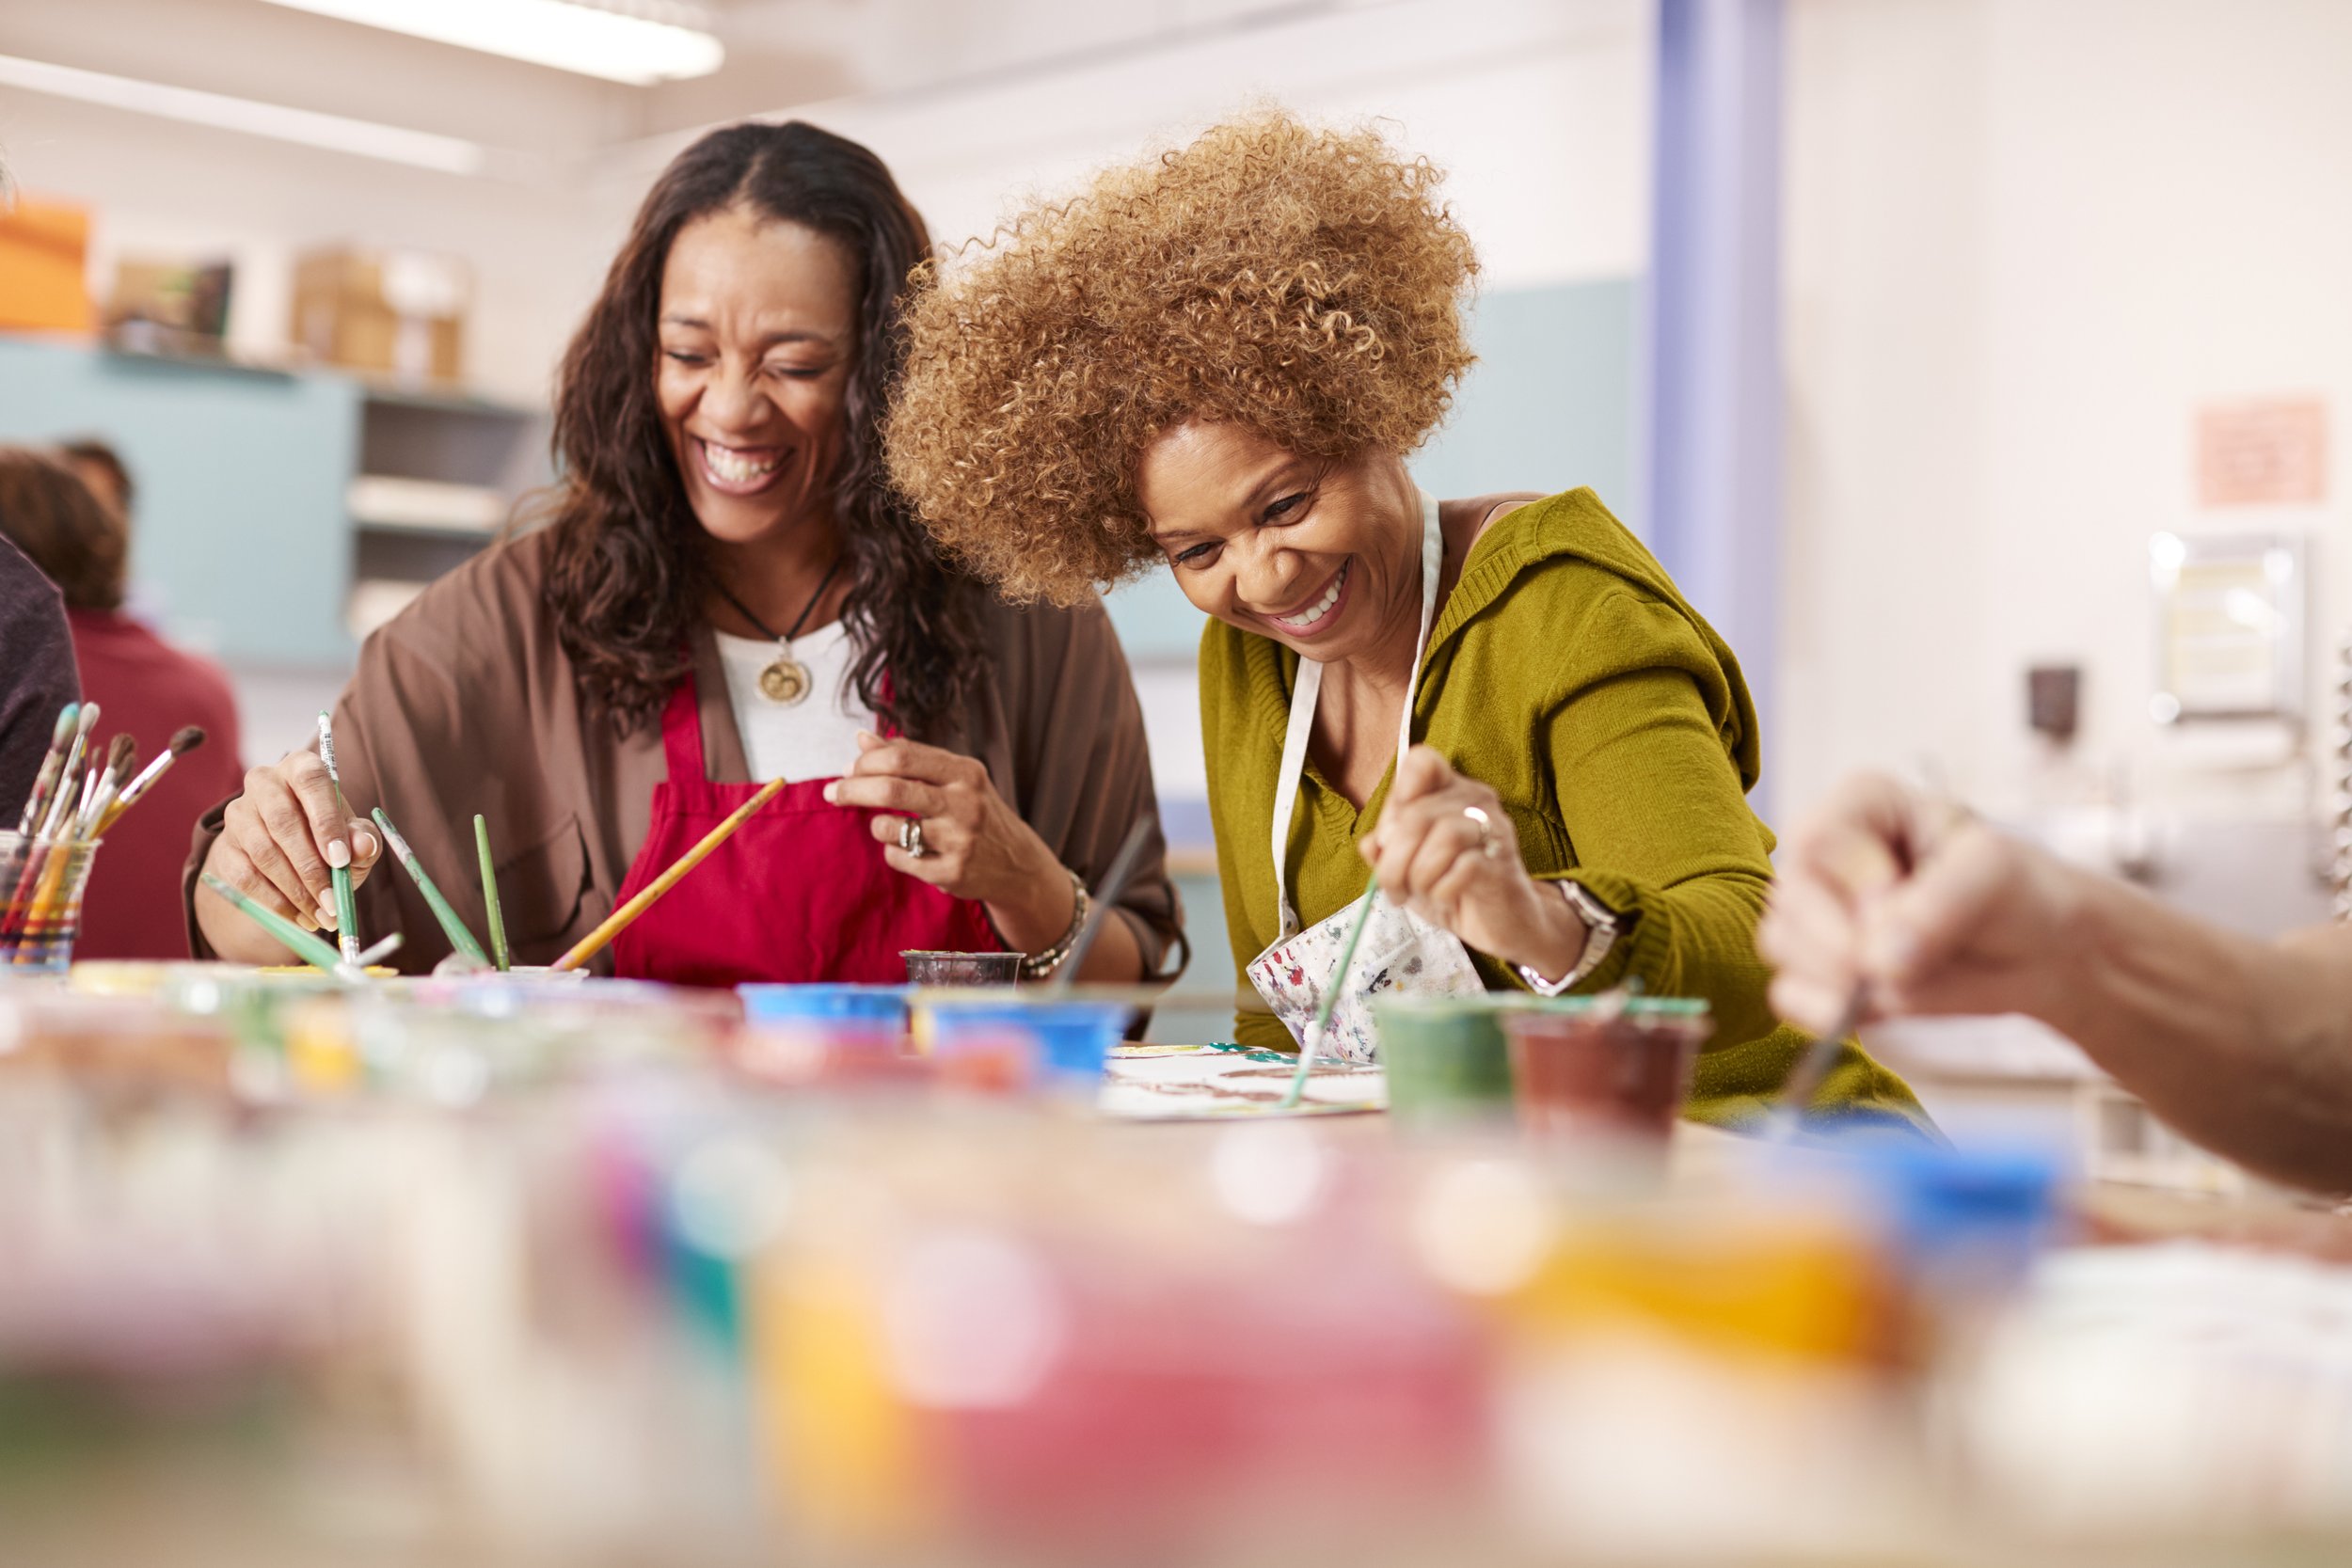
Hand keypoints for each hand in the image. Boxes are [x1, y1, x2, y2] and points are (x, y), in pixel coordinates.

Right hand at [200, 748, 381, 935]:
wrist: (287, 855)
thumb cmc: (327, 838)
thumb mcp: (353, 837)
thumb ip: (364, 840)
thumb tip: (364, 845)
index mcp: (301, 768)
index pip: (312, 783)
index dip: (326, 821)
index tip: (342, 860)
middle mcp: (264, 783)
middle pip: (284, 822)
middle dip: (311, 868)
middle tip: (333, 902)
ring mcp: (239, 814)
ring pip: (264, 853)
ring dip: (296, 891)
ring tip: (323, 916)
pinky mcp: (225, 846)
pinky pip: (246, 877)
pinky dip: (275, 902)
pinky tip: (299, 917)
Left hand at [823, 730, 1063, 910]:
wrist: (1017, 864)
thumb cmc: (975, 811)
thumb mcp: (953, 778)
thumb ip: (909, 756)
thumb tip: (862, 737)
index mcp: (965, 772)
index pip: (901, 758)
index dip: (866, 762)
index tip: (848, 769)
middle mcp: (965, 804)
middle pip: (890, 790)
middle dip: (851, 790)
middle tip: (832, 794)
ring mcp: (959, 840)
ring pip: (888, 828)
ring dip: (877, 825)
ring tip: (889, 826)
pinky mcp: (951, 872)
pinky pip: (897, 859)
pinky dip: (893, 852)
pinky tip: (911, 850)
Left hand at [1358, 746, 1584, 977]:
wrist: (1504, 923)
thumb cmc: (1454, 889)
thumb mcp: (1409, 871)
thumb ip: (1386, 853)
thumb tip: (1370, 843)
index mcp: (1450, 792)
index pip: (1423, 761)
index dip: (1397, 796)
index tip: (1389, 837)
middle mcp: (1476, 802)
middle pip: (1418, 814)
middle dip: (1394, 859)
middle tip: (1394, 887)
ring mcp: (1494, 831)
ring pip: (1444, 835)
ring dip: (1418, 874)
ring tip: (1418, 894)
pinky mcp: (1503, 863)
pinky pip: (1464, 867)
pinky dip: (1442, 890)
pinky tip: (1444, 899)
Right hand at [1758, 772, 2077, 1031]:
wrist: (2037, 949)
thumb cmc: (2014, 889)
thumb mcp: (1993, 874)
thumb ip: (1938, 906)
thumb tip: (1876, 962)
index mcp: (1860, 807)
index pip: (1818, 836)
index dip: (1856, 880)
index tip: (1906, 898)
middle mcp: (1826, 858)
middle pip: (1791, 896)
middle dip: (1839, 941)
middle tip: (1895, 965)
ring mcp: (1819, 916)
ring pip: (1782, 944)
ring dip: (1832, 976)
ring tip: (1890, 985)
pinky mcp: (1822, 971)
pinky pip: (1789, 994)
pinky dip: (1816, 1010)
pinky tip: (1852, 1014)